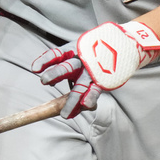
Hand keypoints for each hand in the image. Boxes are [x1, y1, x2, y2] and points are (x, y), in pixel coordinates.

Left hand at [31, 21, 159, 118]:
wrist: (125, 45)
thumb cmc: (95, 51)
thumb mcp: (78, 52)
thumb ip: (62, 63)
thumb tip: (43, 76)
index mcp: (74, 50)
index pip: (57, 54)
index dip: (46, 60)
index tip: (34, 69)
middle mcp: (83, 59)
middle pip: (67, 67)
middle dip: (55, 73)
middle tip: (44, 80)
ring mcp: (94, 70)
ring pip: (81, 85)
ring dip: (72, 100)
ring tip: (64, 114)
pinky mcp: (104, 80)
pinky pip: (95, 91)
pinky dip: (91, 99)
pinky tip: (86, 106)